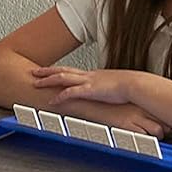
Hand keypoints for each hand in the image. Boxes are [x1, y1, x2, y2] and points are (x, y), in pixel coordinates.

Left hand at [32, 67, 167, 135]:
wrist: (136, 84)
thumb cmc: (130, 86)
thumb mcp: (115, 86)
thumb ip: (108, 88)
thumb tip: (108, 93)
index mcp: (94, 74)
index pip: (71, 70)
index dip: (58, 70)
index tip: (49, 71)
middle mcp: (88, 75)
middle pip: (62, 70)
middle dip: (46, 71)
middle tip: (34, 71)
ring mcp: (88, 82)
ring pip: (62, 78)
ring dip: (47, 80)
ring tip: (35, 83)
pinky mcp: (90, 90)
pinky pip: (70, 93)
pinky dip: (59, 96)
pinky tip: (52, 101)